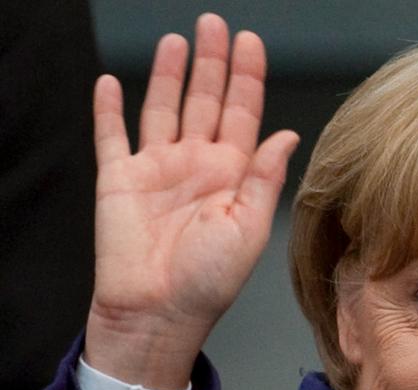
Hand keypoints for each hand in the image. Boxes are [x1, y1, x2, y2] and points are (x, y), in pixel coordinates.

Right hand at [84, 14, 297, 389]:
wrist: (158, 313)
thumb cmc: (208, 281)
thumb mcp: (250, 227)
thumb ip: (265, 177)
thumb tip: (287, 133)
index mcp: (232, 174)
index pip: (243, 113)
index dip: (247, 77)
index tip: (250, 43)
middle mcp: (196, 164)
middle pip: (206, 100)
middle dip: (211, 62)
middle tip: (214, 25)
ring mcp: (157, 168)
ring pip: (163, 107)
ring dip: (168, 74)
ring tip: (176, 41)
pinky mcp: (119, 179)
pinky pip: (112, 135)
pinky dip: (109, 109)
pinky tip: (112, 83)